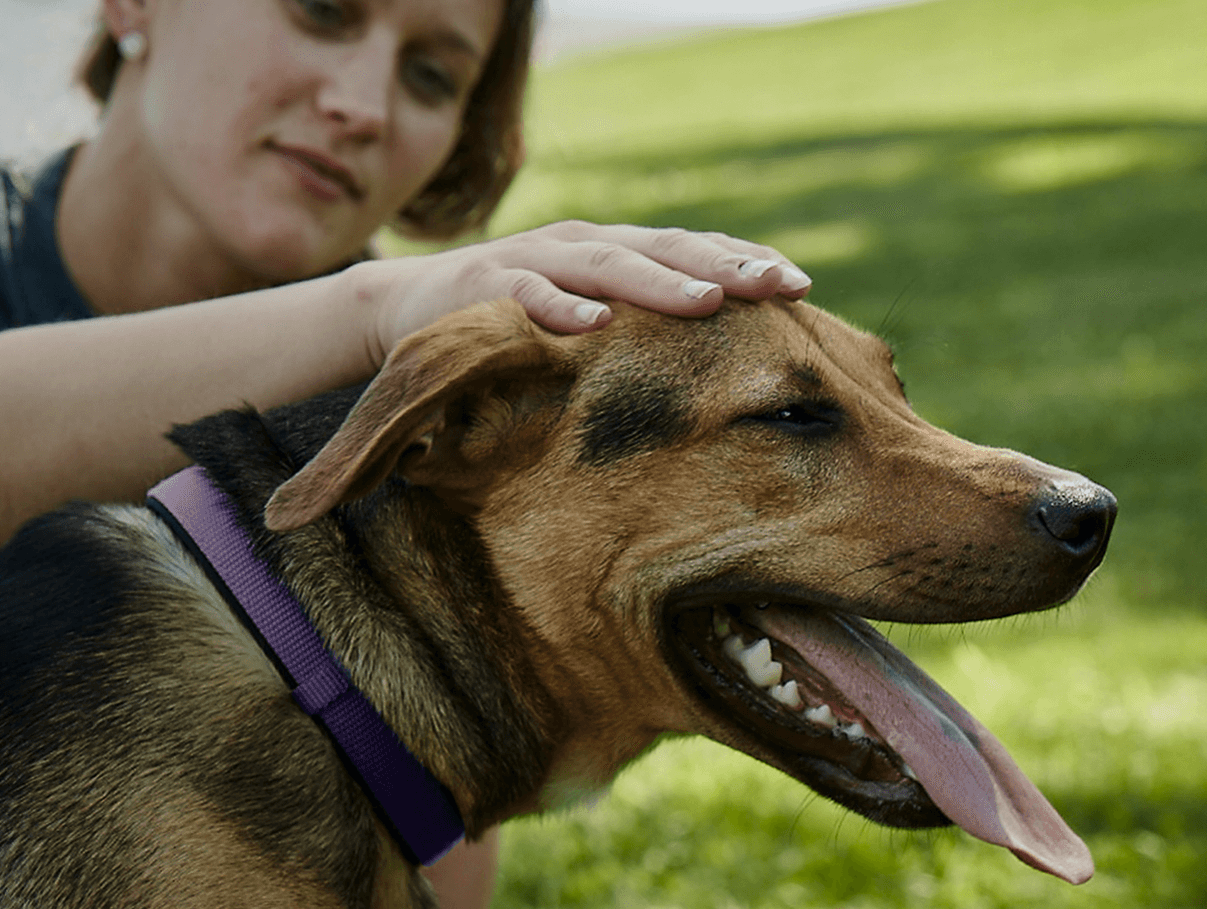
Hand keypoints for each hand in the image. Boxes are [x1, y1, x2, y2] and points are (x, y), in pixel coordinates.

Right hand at [355, 220, 811, 369]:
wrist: (404, 307)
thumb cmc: (510, 323)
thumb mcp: (581, 320)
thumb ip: (636, 327)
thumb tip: (717, 366)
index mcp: (611, 251)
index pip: (689, 248)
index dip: (743, 260)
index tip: (802, 285)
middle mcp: (579, 244)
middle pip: (661, 248)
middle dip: (722, 265)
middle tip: (778, 286)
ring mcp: (531, 260)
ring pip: (605, 265)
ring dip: (658, 282)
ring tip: (709, 300)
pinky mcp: (482, 288)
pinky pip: (527, 297)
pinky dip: (561, 308)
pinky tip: (596, 323)